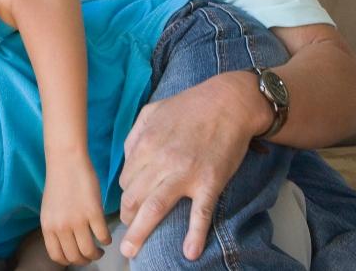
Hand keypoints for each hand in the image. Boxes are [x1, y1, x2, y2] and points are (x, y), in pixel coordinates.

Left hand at [40, 157, 110, 265]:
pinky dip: (107, 240)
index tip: (77, 258)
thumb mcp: (50, 209)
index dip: (68, 261)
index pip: (57, 256)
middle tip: (92, 254)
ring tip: (101, 248)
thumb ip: (56, 227)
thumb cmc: (59, 182)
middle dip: (85, 260)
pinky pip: (102, 236)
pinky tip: (107, 236)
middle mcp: (61, 227)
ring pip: (89, 251)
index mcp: (48, 227)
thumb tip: (66, 243)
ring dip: (97, 254)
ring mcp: (77, 220)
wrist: (66, 161)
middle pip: (74, 257)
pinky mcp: (93, 212)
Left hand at [118, 72, 262, 260]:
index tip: (130, 205)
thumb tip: (127, 160)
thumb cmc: (190, 106)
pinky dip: (194, 235)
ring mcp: (185, 174)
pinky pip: (200, 213)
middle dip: (127, 218)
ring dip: (140, 233)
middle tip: (128, 230)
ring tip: (132, 251)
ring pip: (154, 209)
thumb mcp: (152, 112)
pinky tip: (189, 252)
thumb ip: (135, 135)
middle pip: (133, 198)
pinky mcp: (210, 182)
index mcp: (145, 144)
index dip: (126, 195)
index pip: (126, 181)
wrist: (229, 103)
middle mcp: (161, 161)